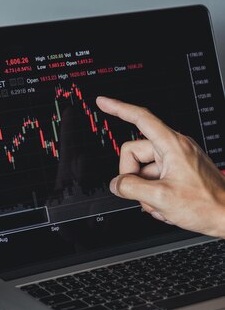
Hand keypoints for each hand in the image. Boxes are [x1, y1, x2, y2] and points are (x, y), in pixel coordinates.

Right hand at [97, 96, 224, 237]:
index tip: (103, 102)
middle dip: (133, 178)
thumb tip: (116, 183)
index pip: (140, 118)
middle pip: (134, 154)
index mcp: (172, 145)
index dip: (118, 108)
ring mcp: (176, 161)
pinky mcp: (177, 173)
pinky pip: (152, 179)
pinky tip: (167, 207)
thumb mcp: (160, 198)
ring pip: (142, 171)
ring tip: (162, 205)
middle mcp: (174, 149)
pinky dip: (154, 196)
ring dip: (145, 192)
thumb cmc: (206, 204)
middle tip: (145, 196)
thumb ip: (130, 187)